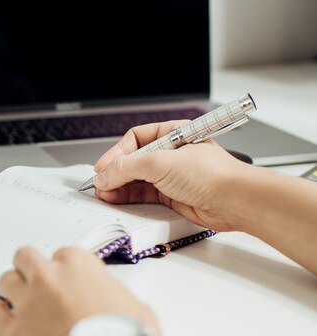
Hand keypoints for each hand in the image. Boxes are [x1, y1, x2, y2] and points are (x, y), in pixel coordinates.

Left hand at [0, 246, 159, 335]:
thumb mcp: (132, 302)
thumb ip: (110, 292)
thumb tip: (109, 302)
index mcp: (77, 263)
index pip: (62, 253)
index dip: (65, 269)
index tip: (67, 279)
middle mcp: (48, 277)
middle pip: (25, 257)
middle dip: (31, 268)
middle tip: (38, 281)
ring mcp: (27, 303)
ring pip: (6, 281)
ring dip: (14, 288)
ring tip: (22, 299)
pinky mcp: (14, 332)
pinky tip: (4, 315)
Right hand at [93, 121, 250, 231]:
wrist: (234, 201)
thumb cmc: (212, 175)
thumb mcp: (160, 163)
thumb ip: (127, 167)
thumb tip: (105, 174)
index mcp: (172, 134)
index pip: (136, 139)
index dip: (117, 153)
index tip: (103, 167)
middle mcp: (171, 153)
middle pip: (133, 160)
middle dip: (115, 172)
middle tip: (101, 184)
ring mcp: (171, 175)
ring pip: (136, 179)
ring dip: (119, 187)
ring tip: (105, 195)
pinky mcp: (172, 195)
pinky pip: (144, 195)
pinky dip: (129, 197)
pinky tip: (118, 200)